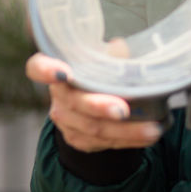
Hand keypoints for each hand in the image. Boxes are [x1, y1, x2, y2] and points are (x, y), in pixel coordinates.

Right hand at [25, 52, 163, 152]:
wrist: (93, 99)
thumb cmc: (100, 68)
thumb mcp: (102, 55)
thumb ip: (110, 52)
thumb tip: (122, 49)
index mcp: (57, 68)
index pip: (37, 67)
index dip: (46, 70)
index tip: (63, 73)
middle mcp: (58, 96)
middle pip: (74, 103)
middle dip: (99, 107)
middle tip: (123, 110)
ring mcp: (66, 120)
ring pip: (93, 128)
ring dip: (126, 130)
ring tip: (153, 129)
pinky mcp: (79, 139)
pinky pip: (104, 143)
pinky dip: (130, 140)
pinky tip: (149, 136)